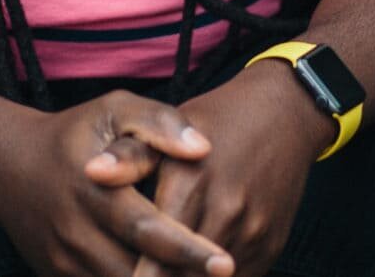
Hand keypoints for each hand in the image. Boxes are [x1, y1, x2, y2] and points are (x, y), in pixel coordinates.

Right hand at [0, 89, 237, 276]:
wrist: (9, 168)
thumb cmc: (76, 135)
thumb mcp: (112, 110)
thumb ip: (158, 122)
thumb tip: (202, 148)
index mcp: (94, 189)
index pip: (147, 229)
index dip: (188, 250)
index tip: (226, 263)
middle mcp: (77, 231)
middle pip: (137, 273)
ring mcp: (65, 262)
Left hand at [84, 67, 324, 276]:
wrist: (284, 115)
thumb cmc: (217, 120)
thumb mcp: (169, 126)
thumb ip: (129, 155)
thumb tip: (90, 172)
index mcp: (192, 185)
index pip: (158, 251)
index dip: (138, 273)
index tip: (118, 276)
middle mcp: (226, 214)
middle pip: (184, 273)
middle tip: (131, 276)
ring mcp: (253, 234)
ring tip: (159, 270)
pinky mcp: (271, 246)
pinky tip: (192, 268)